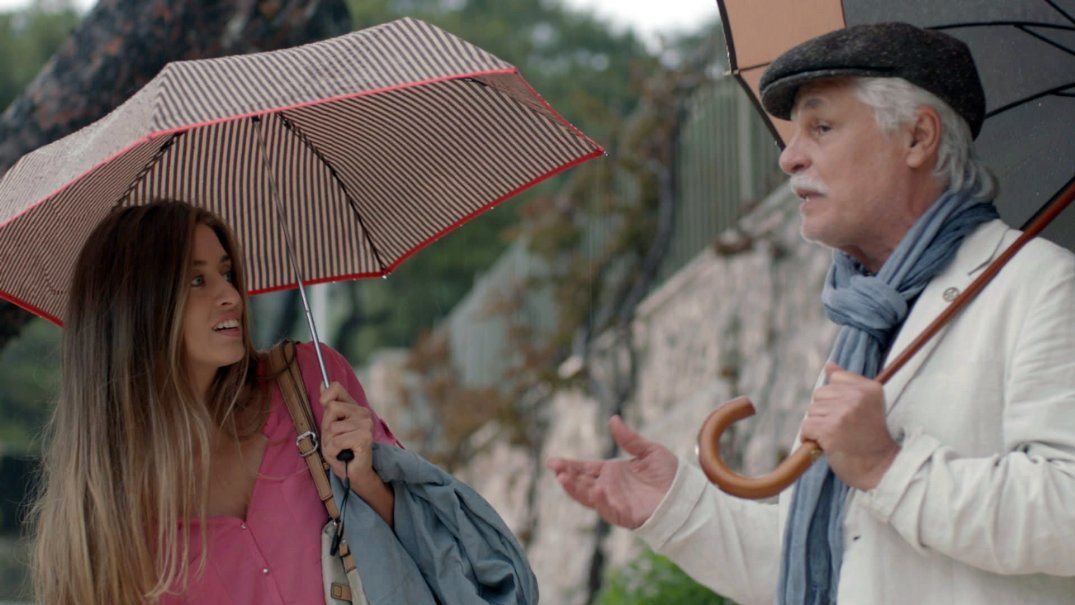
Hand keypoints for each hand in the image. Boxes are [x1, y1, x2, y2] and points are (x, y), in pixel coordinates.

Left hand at [319, 381, 376, 488]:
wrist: (354, 473)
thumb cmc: (341, 451)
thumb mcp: (330, 426)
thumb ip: (328, 406)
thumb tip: (322, 383)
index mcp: (355, 408)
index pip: (336, 387)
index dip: (325, 397)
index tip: (325, 408)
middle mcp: (363, 413)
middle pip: (331, 408)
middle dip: (327, 427)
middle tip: (335, 439)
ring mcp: (366, 424)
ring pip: (333, 427)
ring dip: (330, 442)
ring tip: (340, 448)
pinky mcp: (365, 437)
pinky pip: (337, 440)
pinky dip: (334, 450)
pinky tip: (343, 454)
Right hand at [546, 415, 677, 528]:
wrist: (685, 494)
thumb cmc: (668, 475)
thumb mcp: (648, 451)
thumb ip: (629, 439)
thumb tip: (613, 419)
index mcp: (611, 472)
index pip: (584, 468)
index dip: (568, 466)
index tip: (552, 461)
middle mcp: (609, 488)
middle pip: (581, 483)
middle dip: (567, 477)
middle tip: (555, 468)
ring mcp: (615, 502)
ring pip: (589, 497)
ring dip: (576, 489)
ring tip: (563, 479)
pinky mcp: (625, 514)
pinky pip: (609, 509)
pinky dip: (601, 502)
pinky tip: (596, 490)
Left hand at [800, 362, 899, 489]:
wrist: (880, 469)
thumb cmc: (870, 439)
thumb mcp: (866, 405)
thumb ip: (848, 383)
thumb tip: (829, 365)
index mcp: (869, 388)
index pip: (836, 378)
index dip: (836, 399)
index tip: (851, 415)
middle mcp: (857, 397)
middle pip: (820, 394)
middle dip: (826, 412)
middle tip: (845, 429)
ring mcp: (843, 413)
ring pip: (811, 411)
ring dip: (819, 426)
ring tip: (839, 438)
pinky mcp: (830, 430)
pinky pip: (806, 427)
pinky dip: (811, 438)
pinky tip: (827, 445)